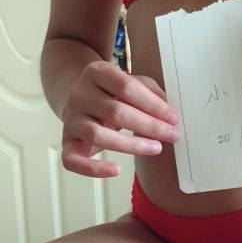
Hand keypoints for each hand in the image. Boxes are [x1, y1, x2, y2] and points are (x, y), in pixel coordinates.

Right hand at [61, 61, 179, 176]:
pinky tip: (116, 170)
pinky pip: (73, 160)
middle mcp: (79, 94)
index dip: (153, 104)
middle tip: (172, 135)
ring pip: (98, 136)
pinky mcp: (67, 143)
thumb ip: (150, 92)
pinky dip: (94, 169)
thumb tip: (169, 112)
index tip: (173, 118)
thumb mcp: (131, 83)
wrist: (80, 101)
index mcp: (96, 72)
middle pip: (116, 112)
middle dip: (149, 125)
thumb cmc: (113, 94)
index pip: (127, 87)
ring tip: (156, 148)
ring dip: (132, 145)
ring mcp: (70, 119)